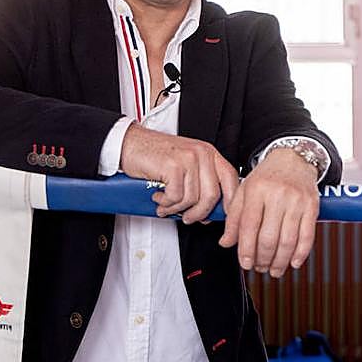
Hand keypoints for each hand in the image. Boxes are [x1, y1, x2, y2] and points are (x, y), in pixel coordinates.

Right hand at [119, 124, 239, 222]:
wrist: (130, 143)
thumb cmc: (155, 156)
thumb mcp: (185, 167)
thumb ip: (201, 184)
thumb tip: (210, 211)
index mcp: (209, 153)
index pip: (231, 179)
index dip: (230, 202)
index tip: (223, 217)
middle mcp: (202, 154)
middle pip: (213, 195)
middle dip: (199, 213)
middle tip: (187, 217)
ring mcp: (188, 158)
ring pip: (193, 199)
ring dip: (177, 208)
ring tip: (166, 204)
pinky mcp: (173, 166)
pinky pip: (176, 197)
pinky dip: (166, 203)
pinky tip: (159, 196)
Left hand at [219, 147, 319, 277]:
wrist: (294, 158)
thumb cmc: (267, 177)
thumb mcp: (244, 191)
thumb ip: (234, 218)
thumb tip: (226, 243)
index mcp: (256, 189)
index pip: (248, 226)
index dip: (246, 249)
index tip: (245, 263)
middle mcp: (277, 194)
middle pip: (268, 237)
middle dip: (263, 259)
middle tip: (259, 267)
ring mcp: (296, 200)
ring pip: (288, 240)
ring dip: (280, 261)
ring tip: (274, 269)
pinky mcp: (312, 206)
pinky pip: (307, 235)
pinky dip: (301, 253)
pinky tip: (293, 263)